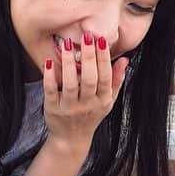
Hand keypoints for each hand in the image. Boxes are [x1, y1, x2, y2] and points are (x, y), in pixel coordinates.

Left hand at [43, 31, 127, 154]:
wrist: (71, 139)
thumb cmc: (91, 115)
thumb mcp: (108, 100)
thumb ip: (117, 80)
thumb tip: (125, 60)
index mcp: (103, 100)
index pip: (105, 77)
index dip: (104, 58)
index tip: (100, 39)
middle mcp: (88, 105)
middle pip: (90, 79)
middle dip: (88, 56)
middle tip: (86, 36)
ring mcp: (70, 108)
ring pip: (70, 84)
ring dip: (68, 63)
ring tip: (65, 44)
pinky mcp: (54, 110)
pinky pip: (51, 92)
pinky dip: (50, 77)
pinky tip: (49, 63)